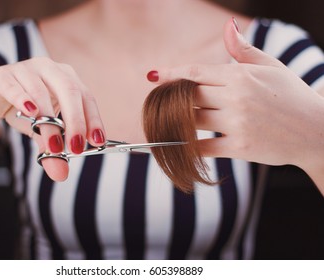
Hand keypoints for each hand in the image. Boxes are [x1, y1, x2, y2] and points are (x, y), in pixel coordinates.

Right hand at [0, 57, 105, 180]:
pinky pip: (14, 87)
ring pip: (41, 92)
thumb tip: (60, 174)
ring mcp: (26, 69)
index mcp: (67, 79)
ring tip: (52, 143)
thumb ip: (53, 150)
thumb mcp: (42, 132)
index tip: (97, 141)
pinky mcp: (3, 76)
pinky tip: (31, 112)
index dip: (93, 119)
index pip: (87, 98)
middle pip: (69, 91)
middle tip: (75, 148)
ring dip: (48, 120)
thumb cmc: (24, 110)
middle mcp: (50, 70)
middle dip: (76, 121)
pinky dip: (23, 99)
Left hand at [148, 18, 323, 169]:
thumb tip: (227, 26)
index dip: (171, 74)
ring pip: (192, 121)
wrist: (316, 132)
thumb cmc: (292, 96)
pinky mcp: (241, 147)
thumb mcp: (271, 67)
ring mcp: (238, 122)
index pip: (195, 73)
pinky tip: (182, 144)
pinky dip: (188, 146)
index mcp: (241, 75)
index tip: (153, 76)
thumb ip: (244, 50)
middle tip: (159, 103)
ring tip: (166, 123)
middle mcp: (237, 97)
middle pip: (188, 96)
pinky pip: (203, 147)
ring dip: (176, 122)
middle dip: (171, 99)